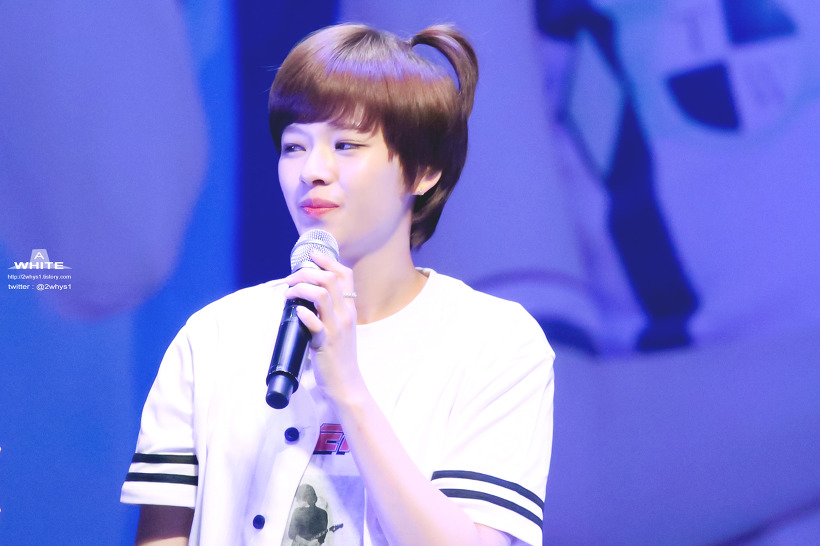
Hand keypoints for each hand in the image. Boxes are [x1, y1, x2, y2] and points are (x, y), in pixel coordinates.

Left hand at [284, 252, 364, 401]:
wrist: (346, 384)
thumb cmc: (339, 356)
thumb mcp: (340, 329)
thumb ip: (329, 312)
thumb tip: (306, 298)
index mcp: (350, 309)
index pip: (345, 274)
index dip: (328, 260)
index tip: (312, 255)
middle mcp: (346, 314)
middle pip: (331, 279)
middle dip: (307, 272)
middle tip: (291, 279)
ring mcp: (337, 328)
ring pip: (323, 295)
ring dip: (302, 288)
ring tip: (289, 293)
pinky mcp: (326, 343)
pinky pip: (315, 323)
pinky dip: (304, 314)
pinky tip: (296, 312)